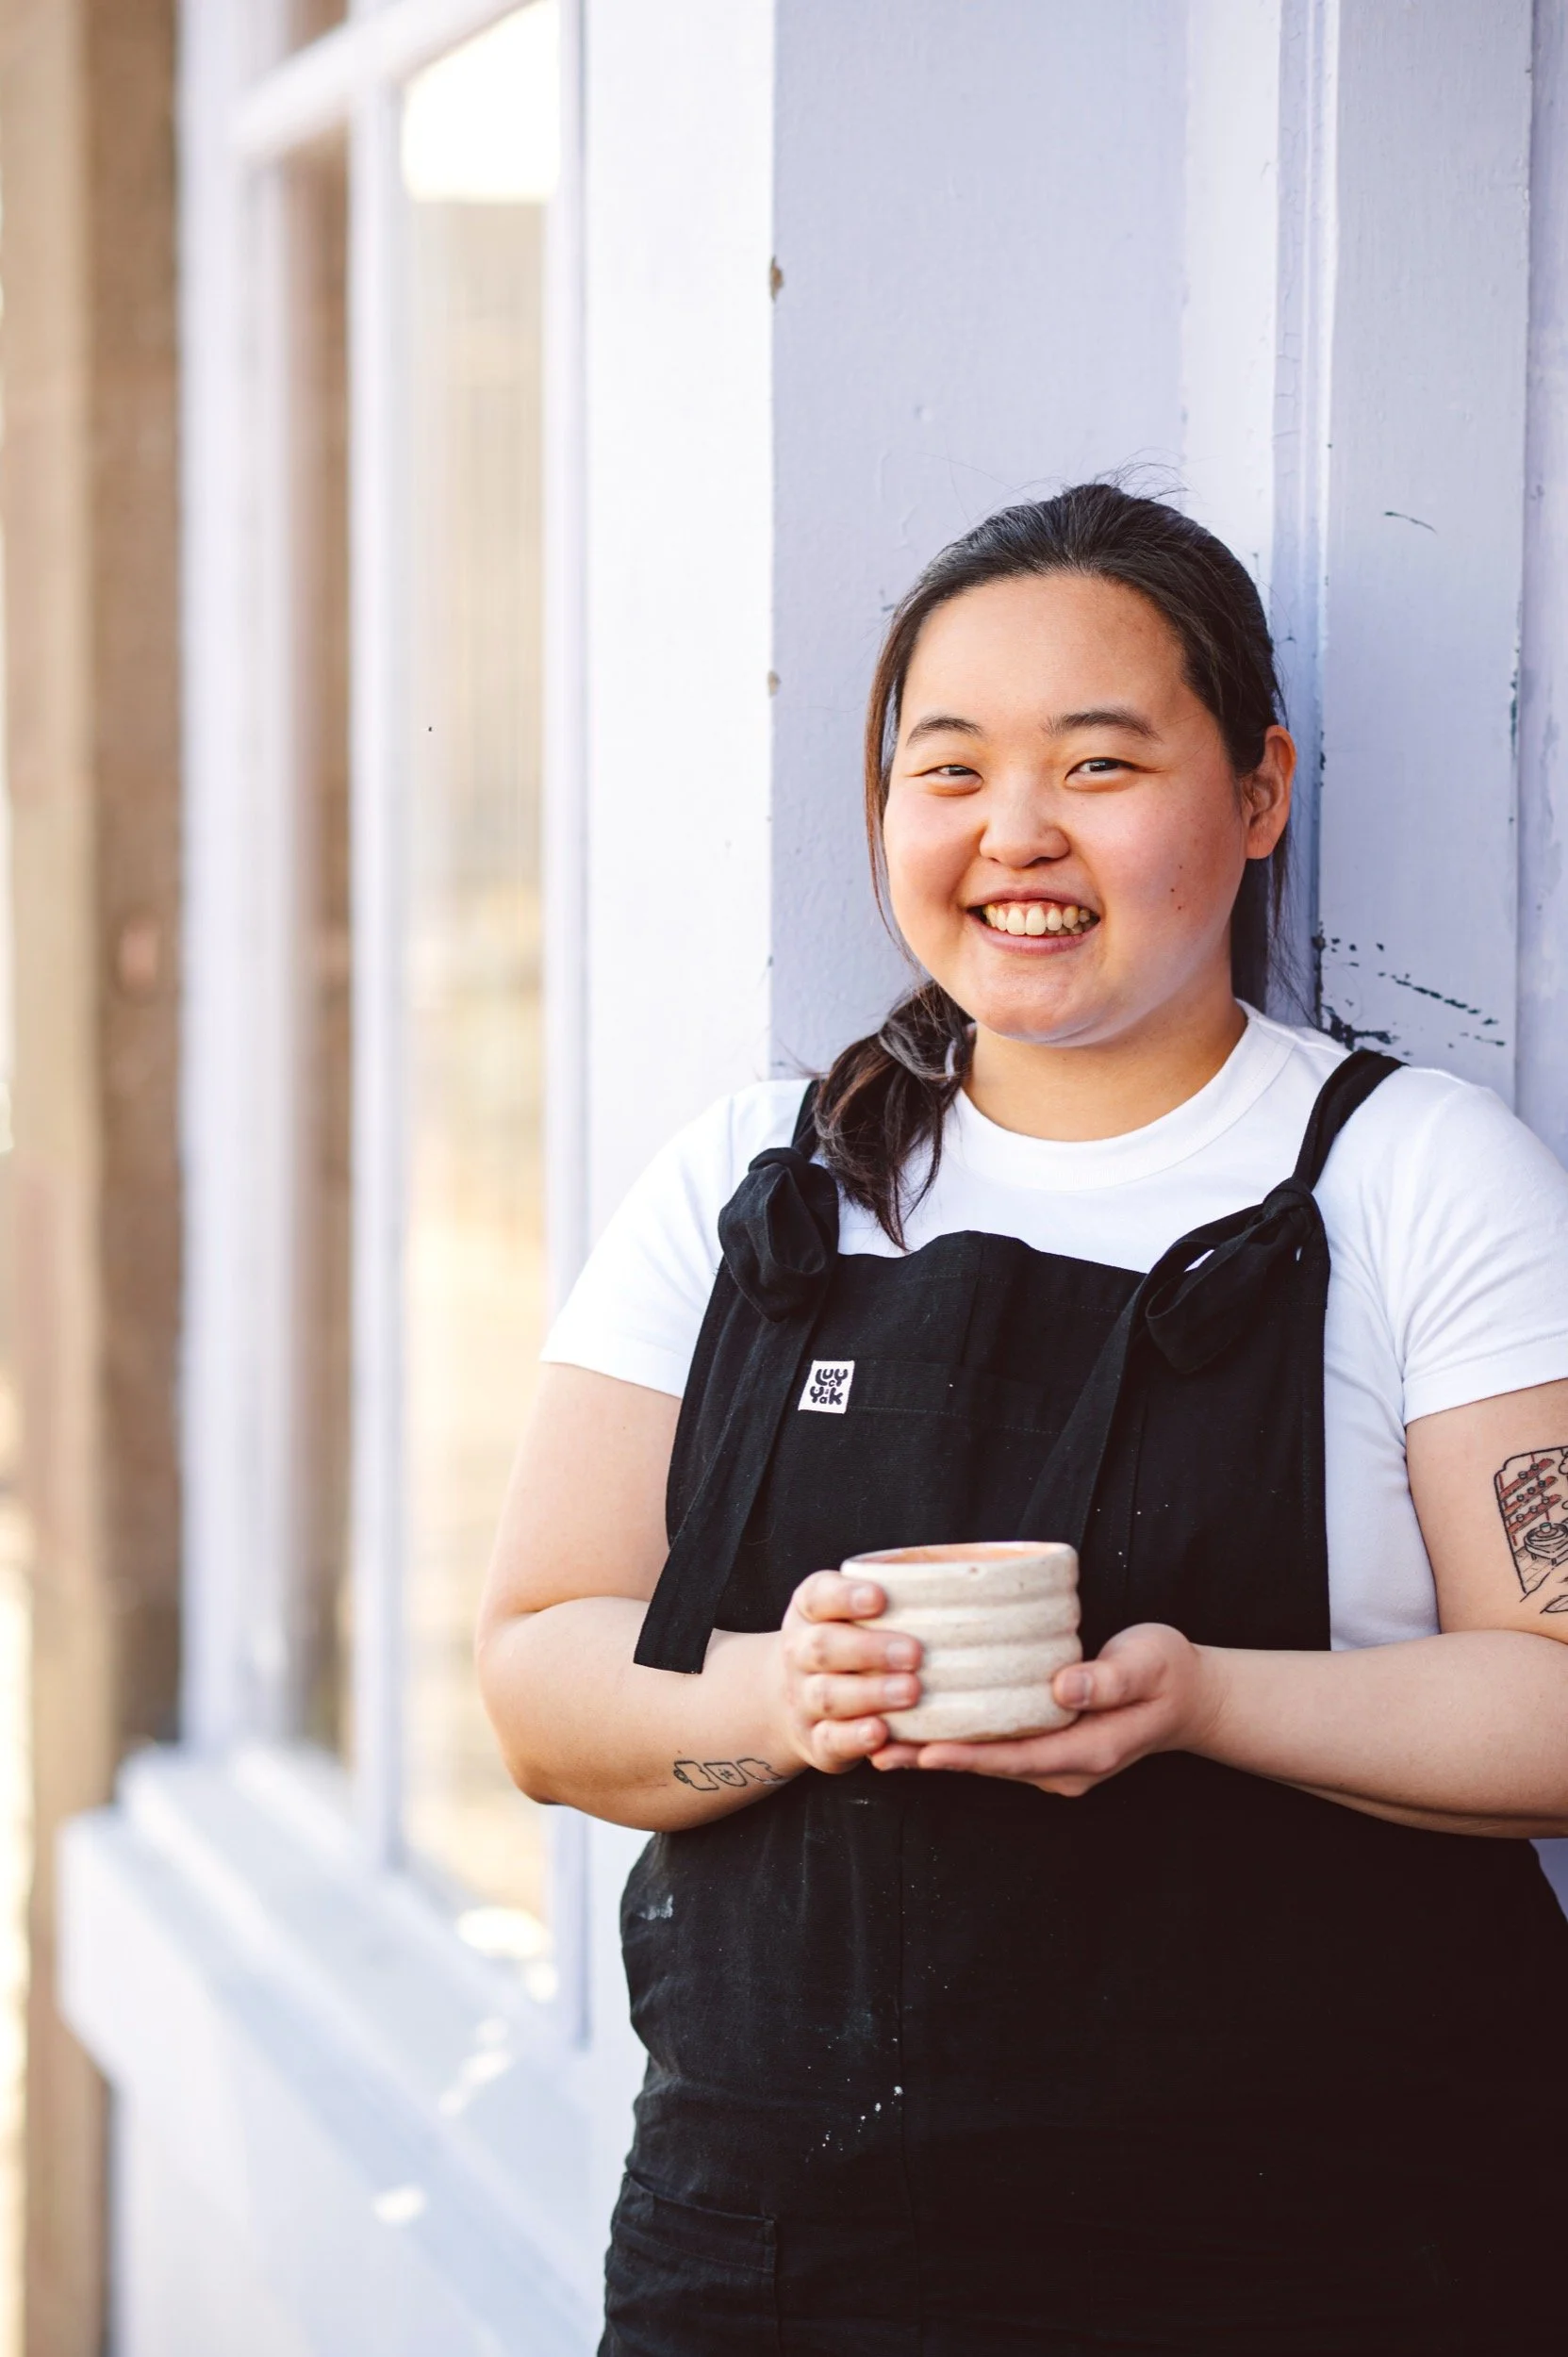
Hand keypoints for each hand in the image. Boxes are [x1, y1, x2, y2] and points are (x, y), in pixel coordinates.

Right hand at [776, 1571, 924, 1773]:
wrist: (801, 1701)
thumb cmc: (850, 1645)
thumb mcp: (854, 1614)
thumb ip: (892, 1600)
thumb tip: (959, 1579)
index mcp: (809, 1612)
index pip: (818, 1596)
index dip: (845, 1596)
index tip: (880, 1597)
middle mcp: (798, 1653)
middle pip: (823, 1647)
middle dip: (869, 1649)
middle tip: (914, 1653)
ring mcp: (802, 1699)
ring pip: (827, 1696)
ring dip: (870, 1694)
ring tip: (912, 1691)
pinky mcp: (814, 1740)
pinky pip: (830, 1740)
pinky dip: (855, 1738)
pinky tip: (881, 1732)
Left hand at [887, 1623, 1218, 1795]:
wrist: (1190, 1697)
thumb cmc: (1167, 1673)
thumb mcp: (1146, 1665)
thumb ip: (1107, 1679)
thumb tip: (1061, 1689)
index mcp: (1088, 1752)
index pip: (1016, 1758)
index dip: (968, 1756)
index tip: (924, 1751)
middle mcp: (1066, 1769)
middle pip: (990, 1767)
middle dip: (933, 1759)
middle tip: (876, 1748)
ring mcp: (1056, 1765)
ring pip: (988, 1762)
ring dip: (936, 1753)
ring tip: (880, 1742)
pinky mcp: (1047, 1750)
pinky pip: (996, 1749)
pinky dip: (958, 1742)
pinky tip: (921, 1730)